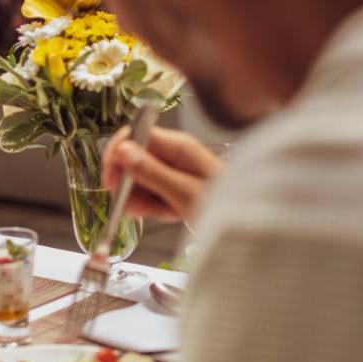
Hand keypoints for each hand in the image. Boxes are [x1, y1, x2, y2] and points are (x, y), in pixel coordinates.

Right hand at [102, 125, 222, 222]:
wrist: (252, 227)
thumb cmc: (225, 205)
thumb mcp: (184, 192)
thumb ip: (152, 172)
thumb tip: (123, 150)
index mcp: (177, 146)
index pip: (135, 134)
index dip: (117, 153)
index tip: (110, 179)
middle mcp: (173, 154)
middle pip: (133, 157)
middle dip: (125, 180)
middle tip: (125, 204)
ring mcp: (174, 171)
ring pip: (139, 178)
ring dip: (137, 197)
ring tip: (150, 214)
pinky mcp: (175, 188)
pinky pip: (151, 192)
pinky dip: (150, 206)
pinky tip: (158, 215)